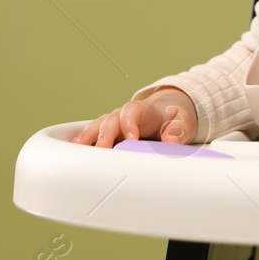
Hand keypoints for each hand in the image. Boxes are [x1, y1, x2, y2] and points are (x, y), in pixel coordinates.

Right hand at [72, 86, 195, 147]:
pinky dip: (85, 141)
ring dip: (88, 136)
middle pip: (110, 120)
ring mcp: (113, 123)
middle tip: (103, 149)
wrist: (165, 115)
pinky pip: (93, 134)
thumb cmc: (171, 119)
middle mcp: (123, 115)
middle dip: (105, 134)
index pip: (131, 111)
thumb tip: (171, 139)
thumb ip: (178, 130)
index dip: (129, 123)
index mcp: (141, 110)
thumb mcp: (182, 121)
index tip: (132, 138)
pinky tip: (76, 149)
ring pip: (97, 126)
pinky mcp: (107, 133)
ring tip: (79, 147)